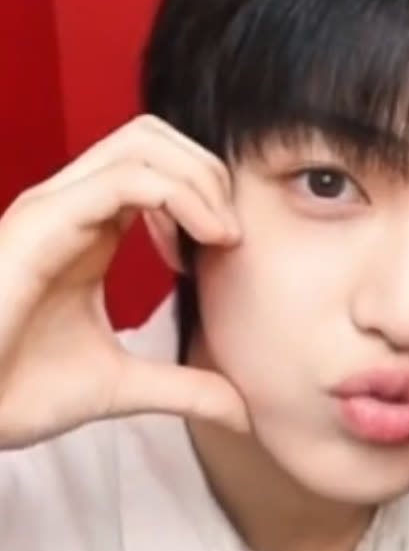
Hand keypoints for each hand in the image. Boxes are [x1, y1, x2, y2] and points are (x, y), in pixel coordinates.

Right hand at [0, 116, 248, 447]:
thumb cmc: (15, 391)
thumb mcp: (121, 387)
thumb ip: (183, 388)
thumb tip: (243, 412)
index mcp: (86, 230)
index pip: (155, 168)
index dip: (204, 196)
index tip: (225, 254)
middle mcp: (69, 207)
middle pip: (153, 137)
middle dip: (209, 173)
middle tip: (231, 236)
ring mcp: (53, 208)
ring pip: (143, 142)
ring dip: (200, 180)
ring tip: (223, 237)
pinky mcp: (43, 223)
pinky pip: (126, 178)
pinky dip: (179, 197)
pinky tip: (203, 240)